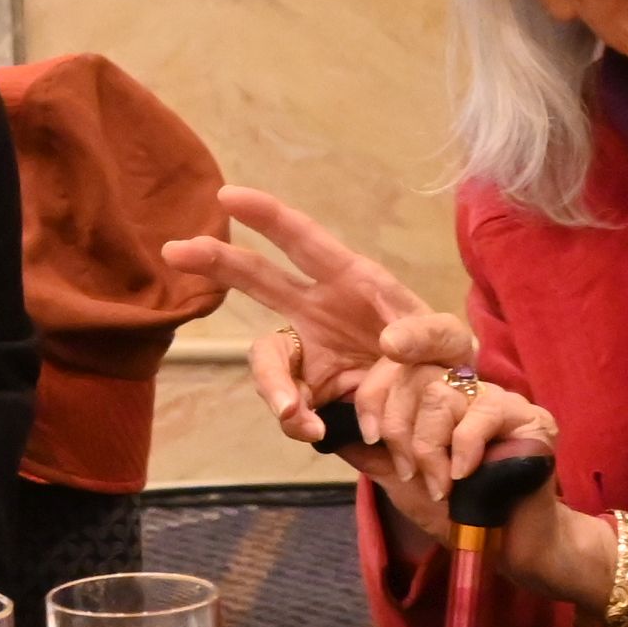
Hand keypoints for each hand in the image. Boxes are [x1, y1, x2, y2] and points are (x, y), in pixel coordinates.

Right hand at [165, 186, 455, 481]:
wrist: (440, 429)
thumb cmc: (447, 368)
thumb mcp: (453, 343)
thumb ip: (428, 334)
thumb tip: (389, 343)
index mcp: (353, 281)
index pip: (303, 241)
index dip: (266, 216)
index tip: (227, 197)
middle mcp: (319, 312)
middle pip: (257, 279)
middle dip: (216, 262)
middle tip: (174, 251)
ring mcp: (308, 355)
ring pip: (266, 358)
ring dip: (273, 383)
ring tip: (294, 412)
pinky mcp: (307, 397)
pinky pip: (285, 405)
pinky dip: (296, 420)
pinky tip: (318, 429)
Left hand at [340, 320, 601, 592]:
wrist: (505, 546)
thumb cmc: (457, 513)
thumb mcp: (400, 481)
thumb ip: (372, 453)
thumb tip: (332, 432)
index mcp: (439, 396)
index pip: (399, 365)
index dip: (374, 393)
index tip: (369, 435)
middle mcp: (470, 389)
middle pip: (416, 375)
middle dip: (399, 429)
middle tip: (408, 472)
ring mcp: (501, 399)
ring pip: (444, 394)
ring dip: (429, 447)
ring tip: (439, 484)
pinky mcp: (530, 417)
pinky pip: (483, 413)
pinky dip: (463, 448)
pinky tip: (464, 476)